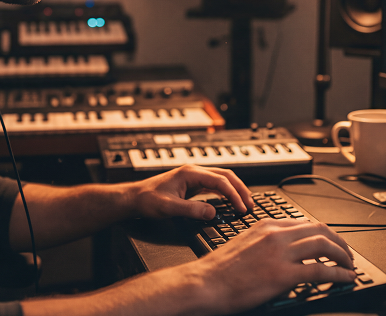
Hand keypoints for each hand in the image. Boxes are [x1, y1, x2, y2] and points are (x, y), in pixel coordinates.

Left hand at [123, 164, 253, 220]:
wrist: (134, 199)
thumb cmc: (147, 200)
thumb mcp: (169, 207)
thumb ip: (191, 209)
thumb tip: (212, 212)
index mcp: (190, 173)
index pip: (220, 180)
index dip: (234, 194)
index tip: (242, 208)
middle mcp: (194, 172)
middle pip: (226, 176)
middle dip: (241, 189)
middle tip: (251, 205)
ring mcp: (194, 178)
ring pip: (222, 180)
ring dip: (235, 190)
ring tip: (245, 203)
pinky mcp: (192, 186)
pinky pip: (215, 186)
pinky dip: (226, 193)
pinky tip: (231, 202)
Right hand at [189, 218, 356, 314]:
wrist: (205, 283)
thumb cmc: (219, 270)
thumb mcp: (245, 244)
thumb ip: (267, 243)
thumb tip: (285, 252)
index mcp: (266, 226)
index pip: (305, 223)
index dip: (325, 233)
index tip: (332, 242)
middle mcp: (275, 235)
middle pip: (320, 230)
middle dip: (339, 242)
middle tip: (347, 254)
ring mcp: (280, 253)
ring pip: (324, 246)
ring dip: (343, 256)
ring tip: (349, 266)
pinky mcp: (282, 274)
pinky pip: (320, 271)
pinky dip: (338, 274)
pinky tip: (345, 279)